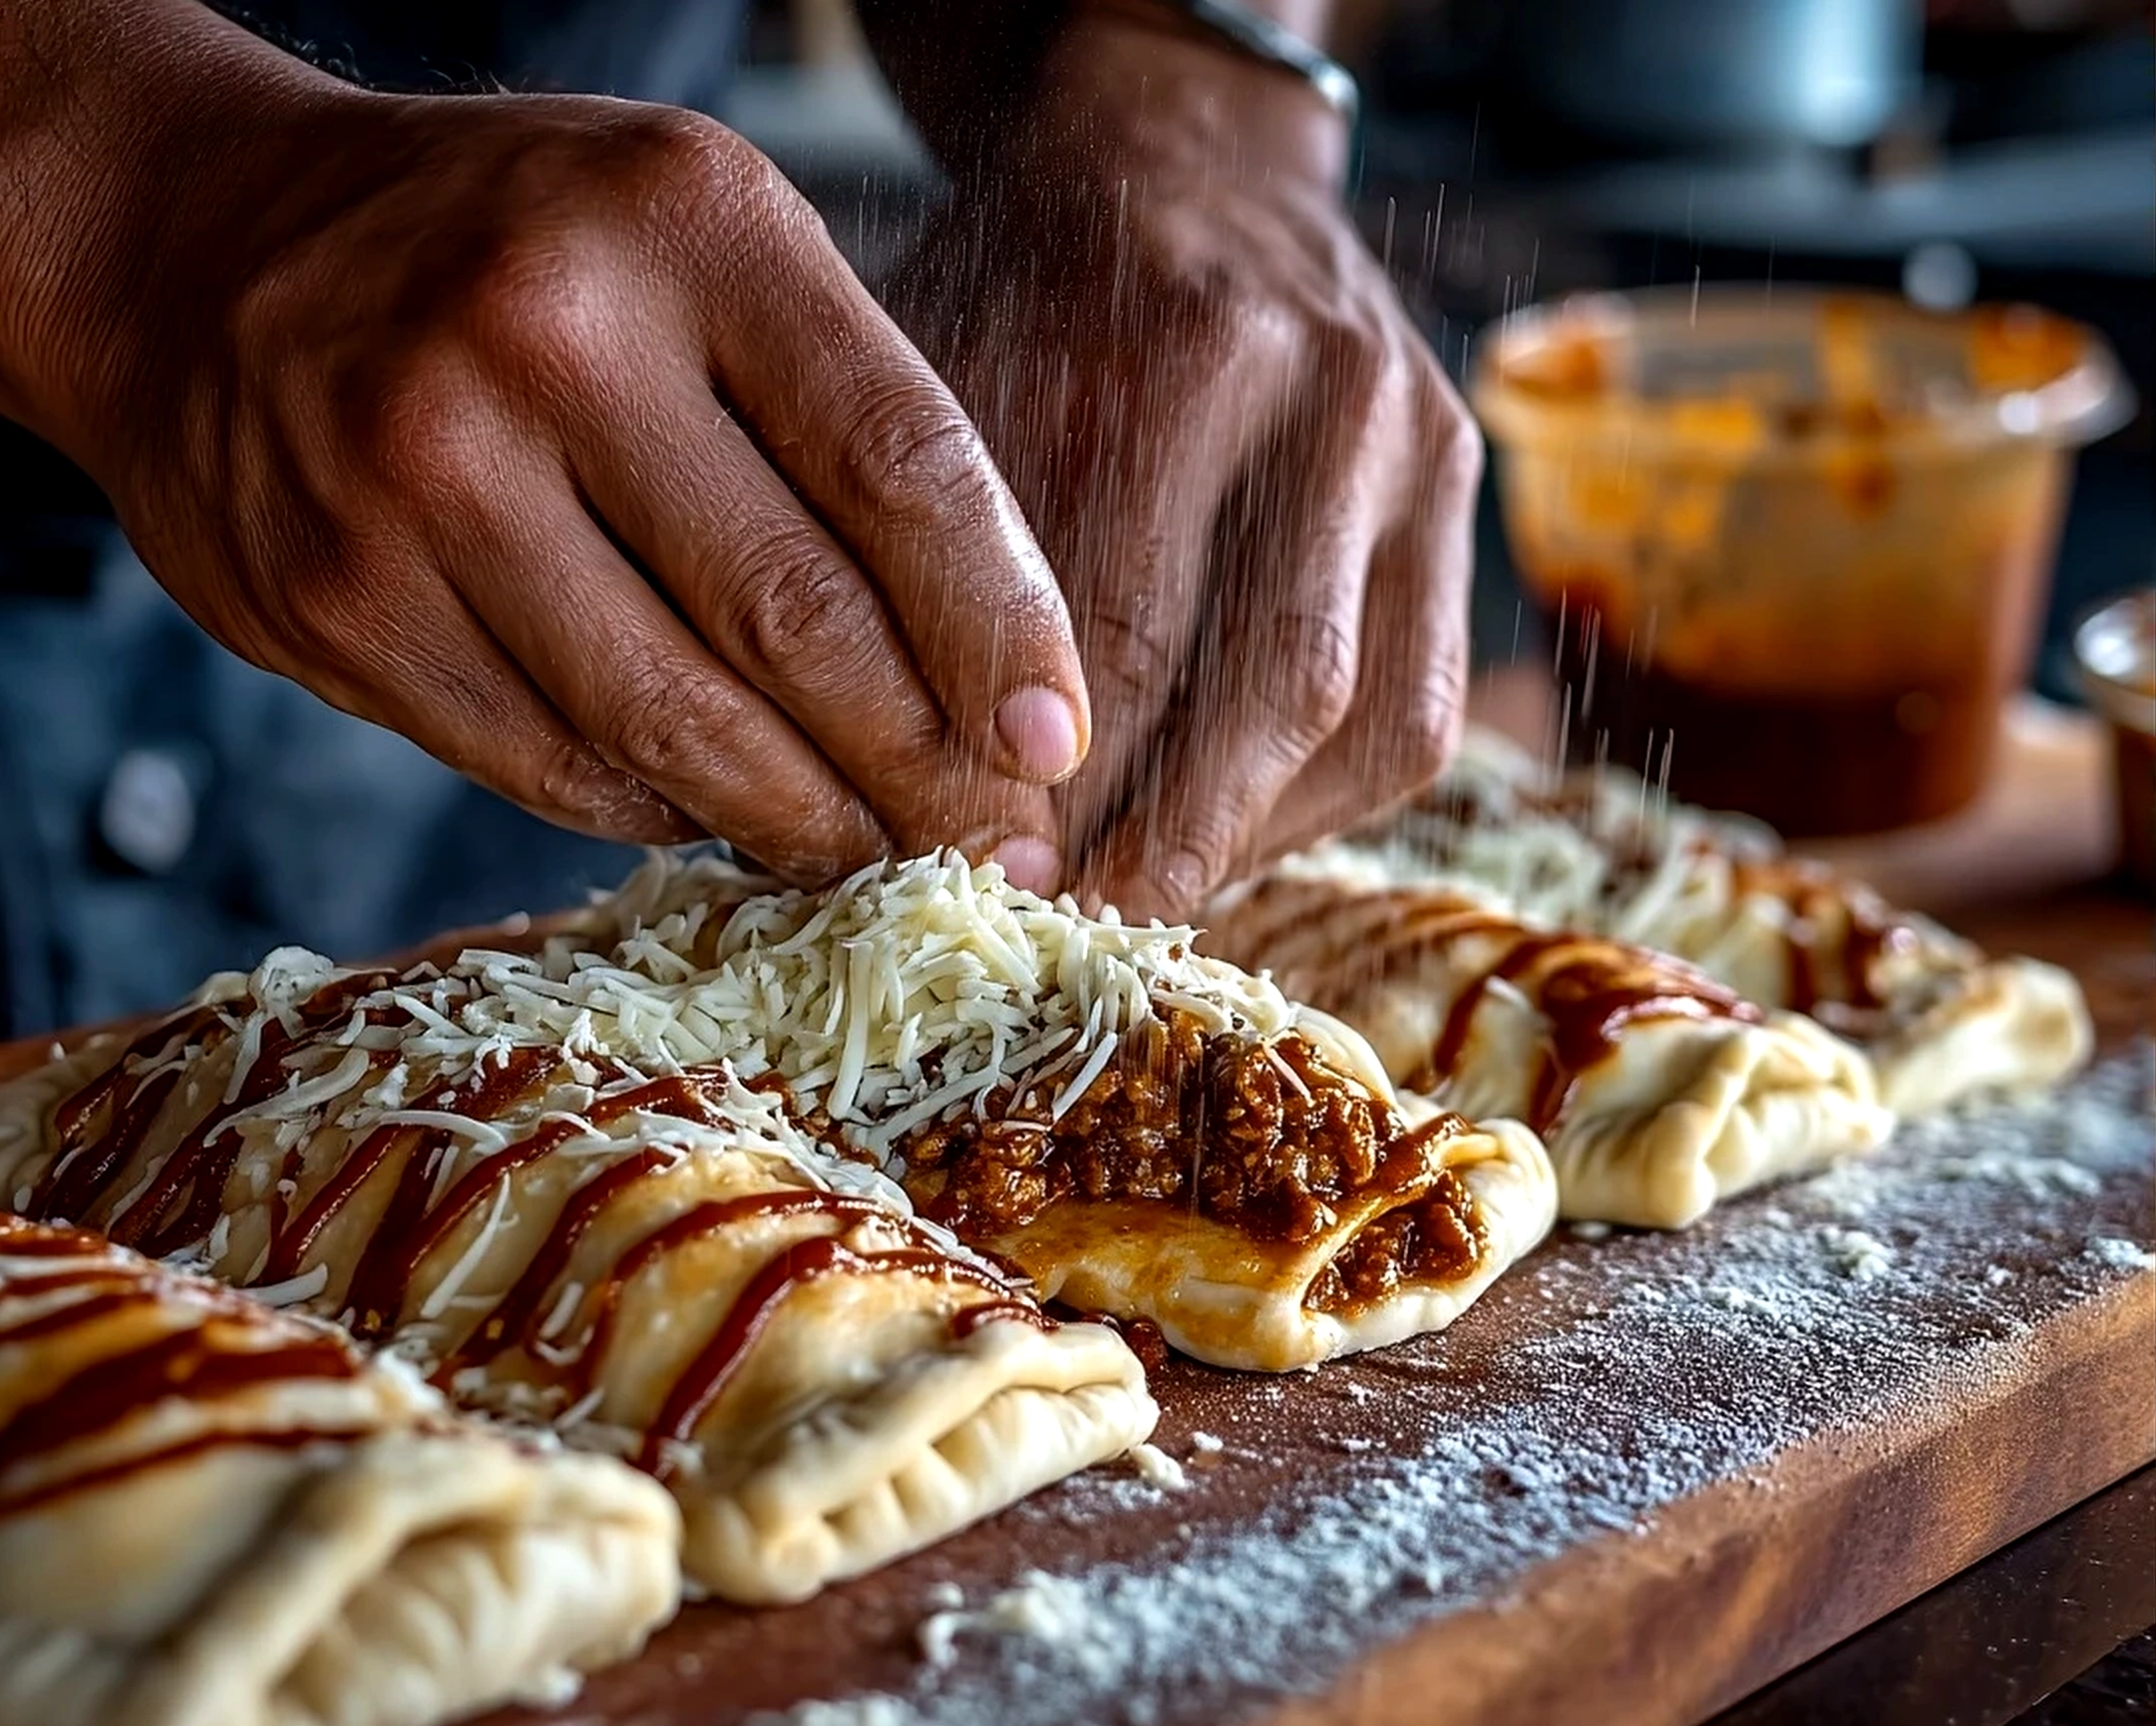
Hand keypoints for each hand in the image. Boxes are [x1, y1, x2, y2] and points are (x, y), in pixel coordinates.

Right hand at [32, 76, 1092, 885]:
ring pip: (673, 723)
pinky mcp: (337, 605)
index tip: (1051, 749)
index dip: (999, 631)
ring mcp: (421, 478)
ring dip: (799, 821)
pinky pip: (552, 767)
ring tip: (873, 854)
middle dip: (919, 767)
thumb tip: (989, 672)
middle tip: (992, 849)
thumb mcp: (690, 245)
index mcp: (683, 219)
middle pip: (794, 618)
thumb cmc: (503, 254)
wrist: (190, 250)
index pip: (899, 462)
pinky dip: (657, 810)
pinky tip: (713, 813)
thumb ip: (834, 410)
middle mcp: (544, 335)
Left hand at [884, 7, 1477, 919]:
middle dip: (1153, 839)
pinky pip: (1418, 705)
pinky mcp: (1459, 475)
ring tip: (1143, 912)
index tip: (974, 879)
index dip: (1045, 776)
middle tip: (1064, 930)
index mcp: (1168, 347)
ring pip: (1356, 712)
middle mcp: (1319, 385)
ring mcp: (1411, 431)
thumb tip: (898, 793)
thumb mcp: (943, 374)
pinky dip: (1318, 804)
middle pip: (1256, 683)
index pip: (1113, 623)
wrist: (1184, 162)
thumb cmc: (1026, 292)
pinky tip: (1225, 843)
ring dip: (1245, 841)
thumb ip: (933, 565)